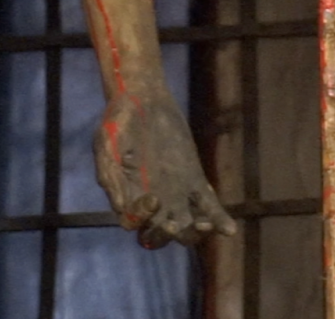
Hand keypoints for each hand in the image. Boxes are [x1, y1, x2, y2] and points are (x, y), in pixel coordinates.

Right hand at [95, 91, 235, 247]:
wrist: (143, 100)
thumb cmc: (119, 123)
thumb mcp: (106, 145)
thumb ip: (110, 176)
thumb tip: (121, 209)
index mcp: (128, 198)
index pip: (136, 224)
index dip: (143, 218)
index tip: (152, 197)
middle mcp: (153, 202)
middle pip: (161, 235)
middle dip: (167, 235)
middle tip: (174, 226)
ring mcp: (176, 194)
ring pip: (187, 227)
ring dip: (195, 232)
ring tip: (204, 225)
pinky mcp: (195, 181)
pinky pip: (208, 206)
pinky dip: (218, 219)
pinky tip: (227, 228)